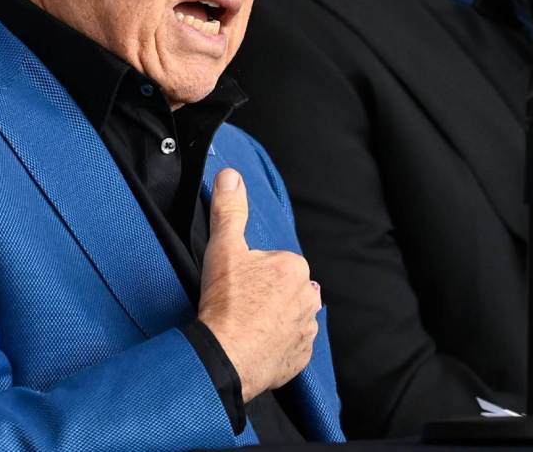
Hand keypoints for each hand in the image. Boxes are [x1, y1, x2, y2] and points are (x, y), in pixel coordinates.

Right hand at [198, 168, 321, 402]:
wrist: (225, 356)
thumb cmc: (225, 302)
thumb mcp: (223, 247)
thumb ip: (229, 209)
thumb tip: (231, 176)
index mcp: (294, 266)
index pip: (273, 263)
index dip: (251, 272)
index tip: (236, 283)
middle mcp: (309, 296)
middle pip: (282, 288)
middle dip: (264, 294)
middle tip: (237, 303)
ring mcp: (306, 329)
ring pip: (288, 315)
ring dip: (271, 318)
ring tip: (244, 324)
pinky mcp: (300, 357)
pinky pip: (289, 344)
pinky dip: (275, 344)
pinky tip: (254, 343)